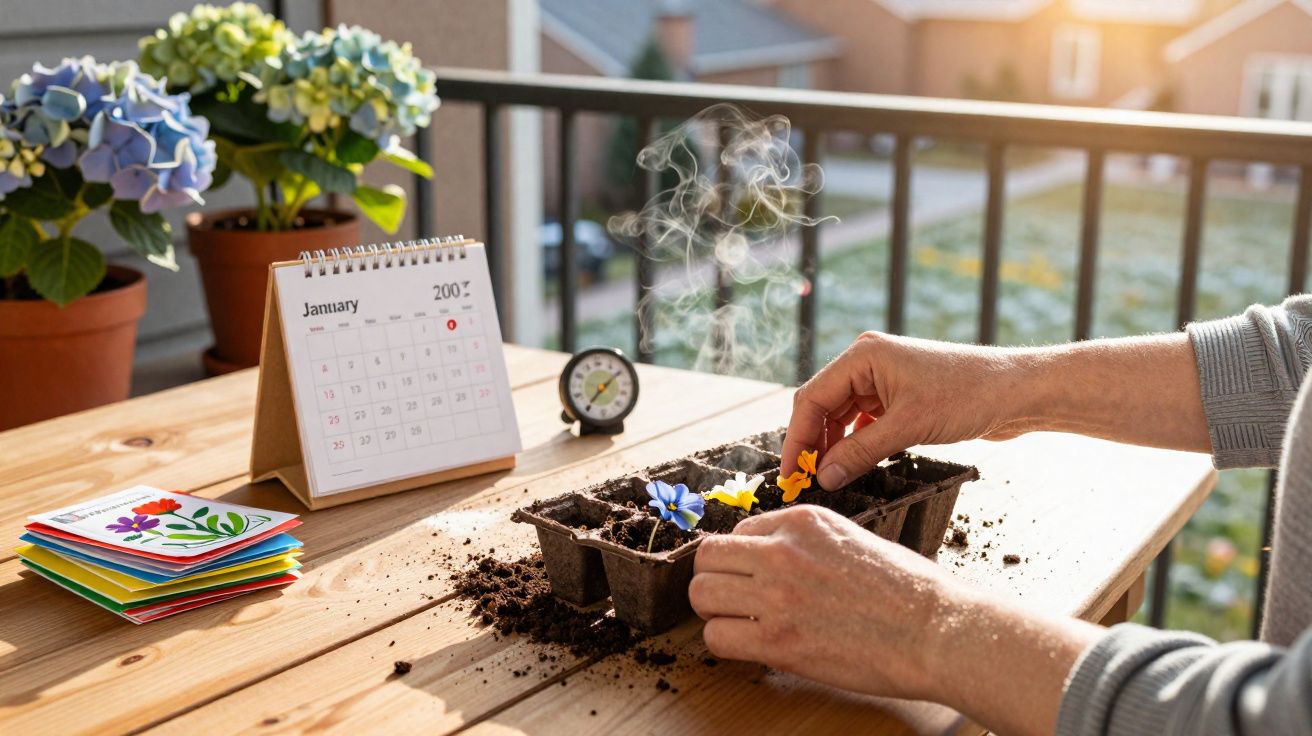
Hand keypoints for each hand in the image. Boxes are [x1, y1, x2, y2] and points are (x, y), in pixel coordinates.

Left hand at [690, 505, 953, 698]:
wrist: (936, 630)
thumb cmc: (908, 591)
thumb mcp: (852, 539)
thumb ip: (806, 544)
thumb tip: (771, 558)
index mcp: (803, 521)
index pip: (738, 530)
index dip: (742, 559)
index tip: (754, 578)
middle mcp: (783, 550)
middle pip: (707, 557)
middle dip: (715, 579)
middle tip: (732, 600)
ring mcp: (777, 595)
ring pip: (701, 593)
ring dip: (714, 611)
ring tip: (737, 623)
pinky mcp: (778, 639)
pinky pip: (716, 637)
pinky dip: (725, 643)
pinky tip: (749, 646)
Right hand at [783, 331, 1035, 488]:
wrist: (1017, 392)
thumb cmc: (968, 395)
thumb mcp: (908, 428)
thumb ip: (860, 453)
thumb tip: (823, 477)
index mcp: (863, 355)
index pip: (812, 397)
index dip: (797, 437)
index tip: (791, 472)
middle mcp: (868, 362)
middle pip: (822, 406)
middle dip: (812, 443)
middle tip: (804, 480)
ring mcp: (883, 379)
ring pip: (841, 416)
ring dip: (833, 446)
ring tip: (828, 478)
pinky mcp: (898, 397)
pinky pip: (863, 422)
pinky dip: (855, 444)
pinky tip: (852, 466)